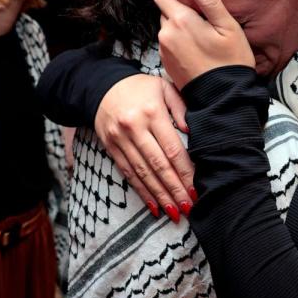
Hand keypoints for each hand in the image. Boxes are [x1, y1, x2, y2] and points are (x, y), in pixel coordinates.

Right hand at [95, 73, 194, 221]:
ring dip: (159, 195)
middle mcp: (135, 128)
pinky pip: (128, 174)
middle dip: (174, 189)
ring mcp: (120, 140)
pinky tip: (153, 205)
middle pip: (158, 165)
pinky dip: (141, 191)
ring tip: (173, 212)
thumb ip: (180, 108)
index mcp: (151, 112)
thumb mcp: (163, 87)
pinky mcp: (110, 148)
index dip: (184, 172)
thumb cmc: (140, 87)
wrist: (101, 86)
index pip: (172, 149)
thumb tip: (191, 133)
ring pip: (143, 173)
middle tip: (188, 208)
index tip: (196, 189)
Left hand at [154, 0, 253, 89]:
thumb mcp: (227, 25)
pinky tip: (196, 47)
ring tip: (201, 31)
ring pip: (166, 26)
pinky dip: (178, 40)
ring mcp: (164, 50)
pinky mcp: (166, 63)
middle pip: (164, 9)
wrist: (224, 98)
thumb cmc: (231, 61)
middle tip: (200, 13)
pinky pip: (168, 43)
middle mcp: (166, 34)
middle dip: (177, 6)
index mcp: (180, 20)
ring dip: (178, 24)